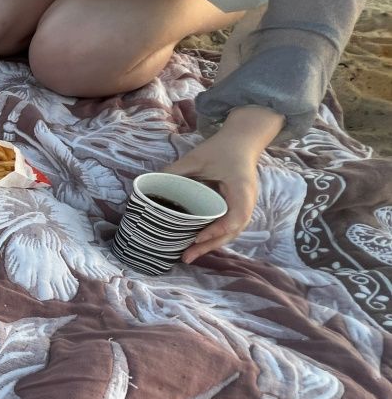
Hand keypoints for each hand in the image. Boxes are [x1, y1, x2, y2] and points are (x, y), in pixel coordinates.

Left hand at [165, 106, 282, 262]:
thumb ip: (176, 170)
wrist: (242, 141)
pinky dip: (214, 235)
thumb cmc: (222, 148)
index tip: (197, 237)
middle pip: (233, 231)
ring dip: (212, 243)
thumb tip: (150, 184)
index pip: (236, 217)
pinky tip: (198, 242)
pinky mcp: (237, 206)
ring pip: (231, 231)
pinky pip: (227, 224)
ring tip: (189, 255)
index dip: (218, 231)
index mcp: (242, 190)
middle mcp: (247, 202)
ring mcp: (244, 205)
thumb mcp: (197, 157)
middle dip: (210, 245)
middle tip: (186, 257)